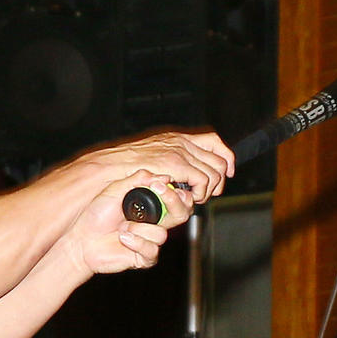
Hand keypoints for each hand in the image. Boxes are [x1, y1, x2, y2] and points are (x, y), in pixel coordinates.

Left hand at [63, 172, 192, 275]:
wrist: (82, 240)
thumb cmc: (96, 216)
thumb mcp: (116, 190)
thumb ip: (139, 179)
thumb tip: (164, 176)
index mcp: (151, 205)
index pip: (177, 199)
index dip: (177, 193)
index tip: (163, 185)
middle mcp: (155, 222)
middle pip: (182, 214)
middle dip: (174, 204)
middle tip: (160, 195)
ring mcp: (151, 240)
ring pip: (162, 233)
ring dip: (139, 229)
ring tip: (122, 228)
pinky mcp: (145, 257)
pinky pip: (151, 249)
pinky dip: (136, 242)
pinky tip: (123, 238)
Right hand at [81, 130, 234, 205]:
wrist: (108, 169)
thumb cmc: (123, 168)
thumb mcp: (152, 159)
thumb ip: (169, 163)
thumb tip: (180, 175)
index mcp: (177, 139)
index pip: (214, 141)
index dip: (226, 157)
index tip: (228, 172)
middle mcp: (181, 142)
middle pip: (219, 158)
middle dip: (218, 180)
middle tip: (208, 194)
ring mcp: (179, 152)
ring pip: (214, 172)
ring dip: (208, 189)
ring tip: (195, 199)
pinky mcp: (175, 164)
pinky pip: (202, 179)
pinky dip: (200, 192)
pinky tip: (189, 199)